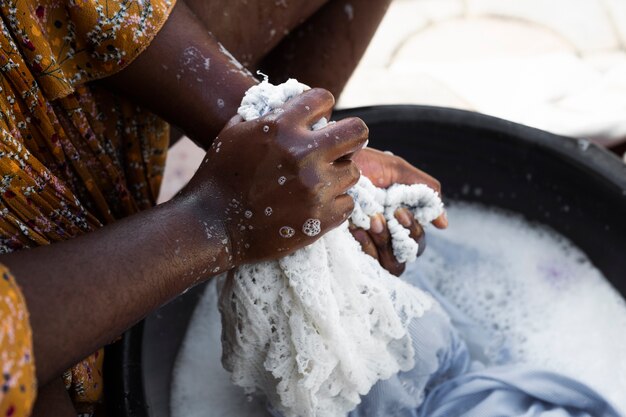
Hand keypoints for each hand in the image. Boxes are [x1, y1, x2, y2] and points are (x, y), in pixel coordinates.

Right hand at [181, 89, 367, 265]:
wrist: (212, 226)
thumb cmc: (218, 176)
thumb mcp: (234, 133)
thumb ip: (265, 115)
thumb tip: (288, 103)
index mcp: (281, 127)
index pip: (324, 99)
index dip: (322, 107)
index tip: (319, 119)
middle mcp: (304, 154)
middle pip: (358, 132)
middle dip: (350, 137)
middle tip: (339, 147)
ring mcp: (315, 188)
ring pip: (354, 171)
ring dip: (339, 174)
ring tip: (319, 182)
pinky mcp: (321, 218)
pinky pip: (348, 203)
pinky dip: (335, 204)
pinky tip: (316, 204)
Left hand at [350, 148, 446, 274]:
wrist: (329, 163)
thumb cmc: (361, 163)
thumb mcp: (396, 170)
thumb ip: (424, 191)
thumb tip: (443, 224)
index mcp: (398, 219)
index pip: (417, 240)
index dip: (415, 231)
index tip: (400, 213)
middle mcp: (385, 235)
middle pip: (408, 255)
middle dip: (401, 236)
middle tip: (385, 217)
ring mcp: (367, 245)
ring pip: (393, 265)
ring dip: (385, 242)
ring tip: (371, 222)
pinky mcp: (349, 251)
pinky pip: (370, 265)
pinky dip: (367, 247)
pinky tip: (356, 229)